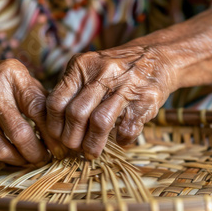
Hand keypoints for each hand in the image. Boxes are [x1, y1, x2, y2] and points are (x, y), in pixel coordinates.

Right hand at [0, 59, 55, 165]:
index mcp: (11, 74)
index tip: (61, 148)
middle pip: (20, 133)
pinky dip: (5, 158)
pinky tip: (15, 155)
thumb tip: (63, 130)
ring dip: (21, 160)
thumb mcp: (21, 78)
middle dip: (37, 153)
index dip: (52, 134)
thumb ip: (41, 100)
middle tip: (47, 158)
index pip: (37, 110)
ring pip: (2, 149)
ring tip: (33, 159)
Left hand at [46, 46, 176, 158]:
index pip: (56, 101)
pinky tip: (119, 139)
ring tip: (91, 153)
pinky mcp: (146, 100)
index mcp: (82, 65)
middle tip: (74, 148)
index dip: (54, 126)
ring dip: (93, 145)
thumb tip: (54, 125)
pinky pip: (127, 128)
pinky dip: (122, 140)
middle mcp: (103, 72)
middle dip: (72, 139)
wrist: (157, 57)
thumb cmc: (116, 69)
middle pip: (76, 114)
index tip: (58, 137)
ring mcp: (126, 86)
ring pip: (100, 123)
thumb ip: (71, 89)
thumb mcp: (89, 68)